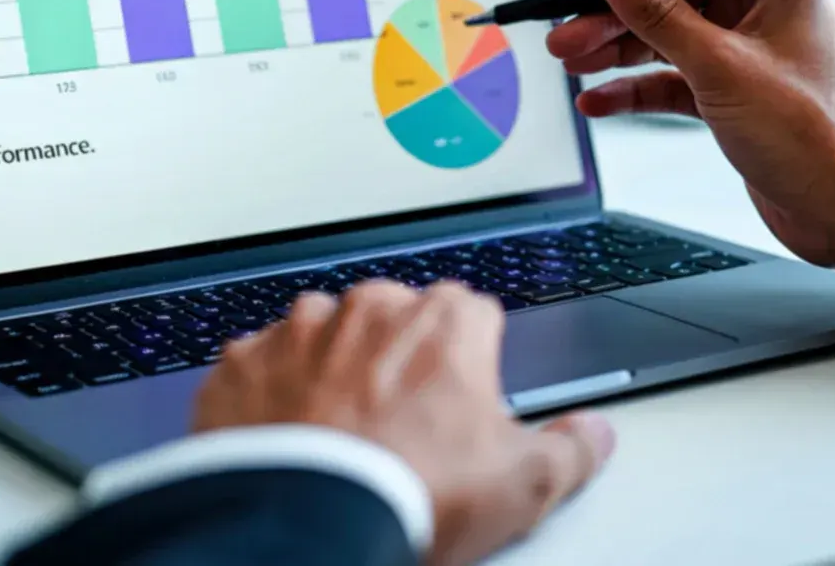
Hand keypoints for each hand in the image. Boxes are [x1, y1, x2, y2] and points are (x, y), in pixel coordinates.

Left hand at [192, 281, 614, 565]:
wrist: (304, 524)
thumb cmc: (409, 493)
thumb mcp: (522, 485)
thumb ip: (571, 450)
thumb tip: (591, 436)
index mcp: (446, 322)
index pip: (475, 317)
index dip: (473, 367)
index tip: (466, 406)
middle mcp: (371, 309)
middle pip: (398, 322)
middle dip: (401, 362)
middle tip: (403, 431)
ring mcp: (301, 331)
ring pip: (325, 337)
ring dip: (333, 372)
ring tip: (339, 439)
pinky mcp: (243, 363)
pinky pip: (261, 367)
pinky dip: (271, 396)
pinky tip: (284, 440)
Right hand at [545, 0, 834, 277]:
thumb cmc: (816, 135)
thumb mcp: (723, 68)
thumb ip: (661, 16)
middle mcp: (761, 5)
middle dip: (616, 8)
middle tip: (568, 30)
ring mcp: (744, 49)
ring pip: (664, 32)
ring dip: (615, 46)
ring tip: (570, 59)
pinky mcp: (730, 92)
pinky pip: (670, 76)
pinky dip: (634, 85)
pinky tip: (598, 97)